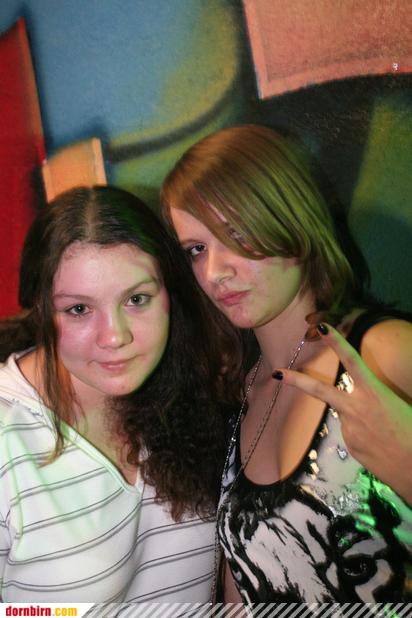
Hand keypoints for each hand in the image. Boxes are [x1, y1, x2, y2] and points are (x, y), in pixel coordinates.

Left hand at [273, 323, 411, 502]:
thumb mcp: (398, 404)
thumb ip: (377, 397)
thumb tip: (367, 398)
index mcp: (374, 393)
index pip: (352, 361)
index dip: (336, 342)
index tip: (322, 327)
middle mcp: (356, 408)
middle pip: (320, 390)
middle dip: (296, 380)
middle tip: (276, 373)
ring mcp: (349, 429)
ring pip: (347, 417)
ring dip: (361, 422)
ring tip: (386, 436)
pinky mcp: (349, 445)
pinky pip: (353, 435)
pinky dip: (364, 437)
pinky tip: (380, 446)